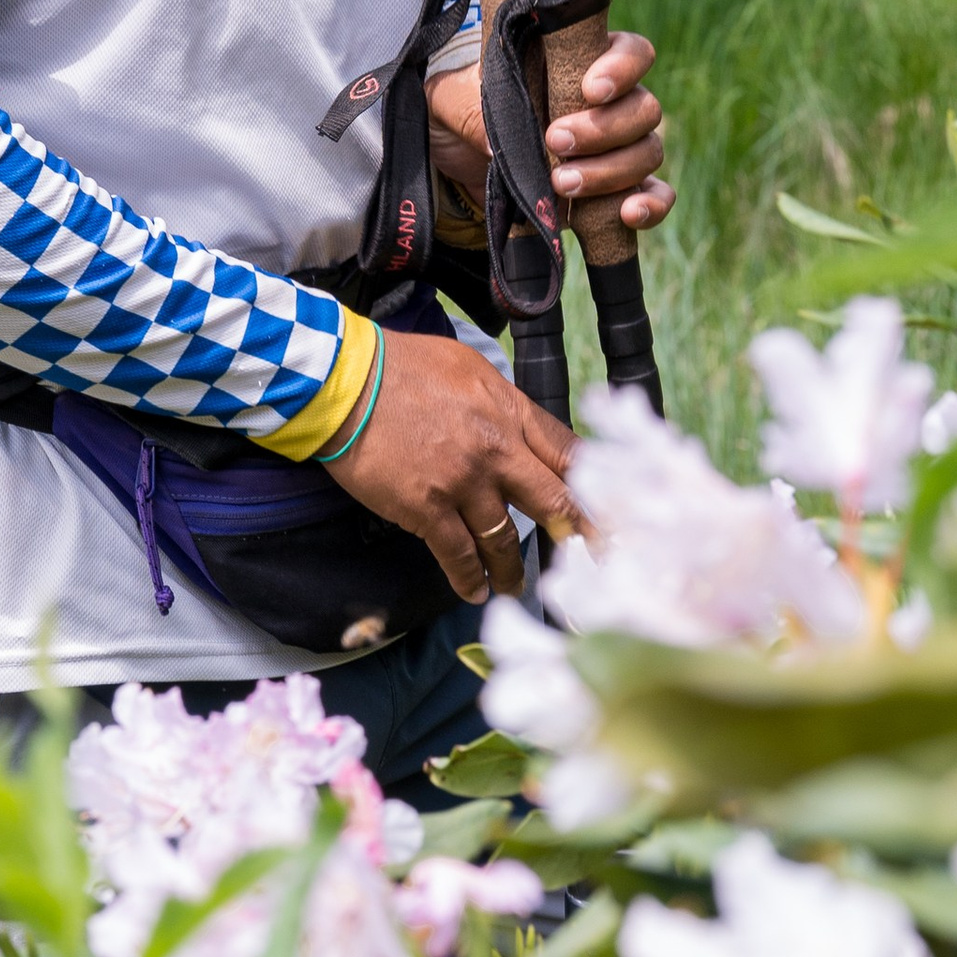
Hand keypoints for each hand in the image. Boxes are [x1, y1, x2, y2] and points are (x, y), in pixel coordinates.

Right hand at [326, 327, 580, 603]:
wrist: (345, 381)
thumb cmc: (401, 366)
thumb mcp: (468, 369)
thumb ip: (501, 405)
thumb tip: (521, 433)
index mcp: (510, 410)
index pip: (570, 455)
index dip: (596, 489)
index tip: (611, 515)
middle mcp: (496, 449)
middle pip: (554, 503)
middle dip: (579, 538)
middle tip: (594, 567)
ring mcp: (463, 482)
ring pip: (504, 539)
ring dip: (512, 569)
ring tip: (514, 586)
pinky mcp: (426, 508)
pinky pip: (458, 555)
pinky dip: (469, 579)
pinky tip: (475, 590)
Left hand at [427, 31, 674, 233]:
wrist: (456, 166)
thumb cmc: (460, 114)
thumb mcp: (448, 101)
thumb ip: (469, 111)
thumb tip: (496, 142)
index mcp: (579, 63)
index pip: (630, 52)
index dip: (622, 67)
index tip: (591, 89)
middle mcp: (609, 103)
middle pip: (643, 107)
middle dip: (604, 129)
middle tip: (556, 141)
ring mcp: (617, 148)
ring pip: (647, 151)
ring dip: (611, 171)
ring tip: (562, 183)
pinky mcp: (615, 191)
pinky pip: (655, 193)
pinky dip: (651, 203)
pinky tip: (627, 214)